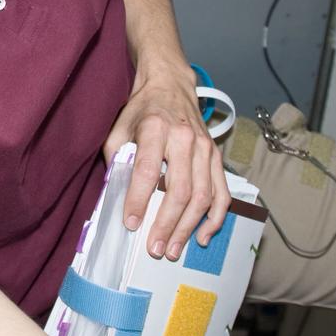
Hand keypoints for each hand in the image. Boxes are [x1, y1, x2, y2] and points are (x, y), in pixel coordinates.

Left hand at [102, 60, 229, 260]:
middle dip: (167, 224)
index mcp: (156, 129)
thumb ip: (117, 159)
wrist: (171, 85)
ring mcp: (205, 149)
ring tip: (172, 249)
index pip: (148, 170)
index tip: (131, 223)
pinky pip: (222, 194)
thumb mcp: (119, 128)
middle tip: (154, 248)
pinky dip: (214, 219)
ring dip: (188, 228)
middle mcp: (185, 139)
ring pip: (202, 196)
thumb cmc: (141, 110)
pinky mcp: (216, 157)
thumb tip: (113, 196)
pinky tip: (202, 236)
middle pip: (180, 190)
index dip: (139, 199)